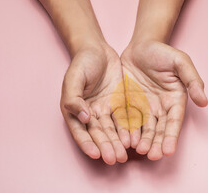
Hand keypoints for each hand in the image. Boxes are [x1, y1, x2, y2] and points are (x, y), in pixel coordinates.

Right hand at [60, 43, 129, 164]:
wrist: (98, 49)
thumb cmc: (82, 62)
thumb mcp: (74, 78)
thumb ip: (74, 98)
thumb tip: (83, 117)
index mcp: (75, 110)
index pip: (80, 131)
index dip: (88, 143)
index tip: (96, 154)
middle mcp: (90, 113)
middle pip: (99, 134)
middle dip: (106, 147)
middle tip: (114, 159)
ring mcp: (105, 109)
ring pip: (112, 130)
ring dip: (118, 143)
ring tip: (124, 154)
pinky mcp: (119, 104)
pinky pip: (124, 118)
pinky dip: (128, 129)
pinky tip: (134, 139)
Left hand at [121, 40, 207, 159]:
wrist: (140, 45)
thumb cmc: (163, 52)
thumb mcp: (180, 62)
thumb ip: (192, 80)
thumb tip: (204, 101)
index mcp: (174, 100)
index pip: (173, 122)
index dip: (171, 136)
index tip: (168, 151)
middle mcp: (160, 107)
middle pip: (158, 129)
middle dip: (156, 143)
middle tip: (152, 156)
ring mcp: (144, 107)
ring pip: (143, 128)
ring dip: (142, 140)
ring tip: (139, 151)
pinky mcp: (129, 104)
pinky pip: (128, 119)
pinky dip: (127, 130)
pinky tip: (125, 140)